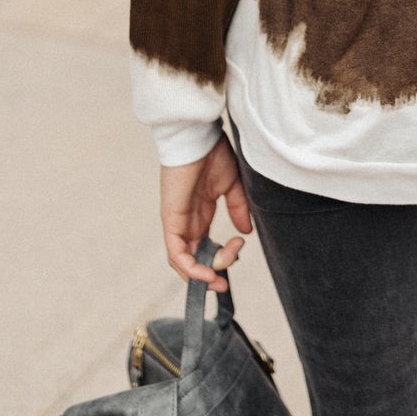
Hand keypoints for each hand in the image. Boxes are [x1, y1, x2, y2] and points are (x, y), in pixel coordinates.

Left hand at [159, 130, 253, 289]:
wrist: (198, 136)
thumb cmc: (213, 153)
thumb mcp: (232, 185)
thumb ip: (238, 208)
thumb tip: (245, 233)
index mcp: (201, 213)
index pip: (206, 246)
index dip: (221, 258)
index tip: (239, 252)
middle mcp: (188, 221)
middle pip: (195, 258)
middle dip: (212, 273)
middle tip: (228, 275)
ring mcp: (178, 222)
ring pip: (183, 261)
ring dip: (201, 275)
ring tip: (218, 279)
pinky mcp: (171, 220)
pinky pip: (175, 253)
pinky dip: (189, 269)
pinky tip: (206, 274)